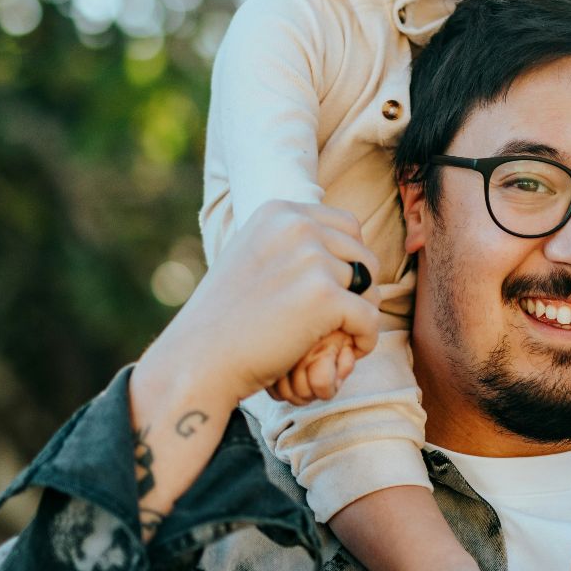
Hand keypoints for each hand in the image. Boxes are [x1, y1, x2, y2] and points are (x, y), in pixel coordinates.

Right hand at [140, 201, 379, 416]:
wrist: (199, 358)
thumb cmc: (226, 318)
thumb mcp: (254, 257)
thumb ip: (292, 244)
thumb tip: (343, 243)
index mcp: (279, 212)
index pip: (348, 226)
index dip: (348, 261)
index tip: (332, 291)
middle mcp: (297, 226)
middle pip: (363, 255)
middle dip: (359, 289)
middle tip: (338, 320)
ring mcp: (312, 259)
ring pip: (369, 287)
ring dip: (359, 315)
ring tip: (335, 337)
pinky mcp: (324, 296)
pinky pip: (370, 318)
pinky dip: (364, 339)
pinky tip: (347, 352)